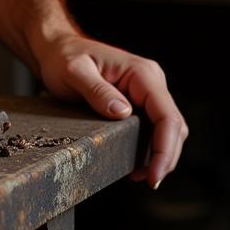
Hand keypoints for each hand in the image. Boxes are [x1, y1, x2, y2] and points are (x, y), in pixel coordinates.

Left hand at [33, 30, 187, 188]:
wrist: (55, 48)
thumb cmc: (62, 56)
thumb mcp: (74, 71)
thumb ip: (97, 90)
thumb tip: (123, 113)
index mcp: (141, 73)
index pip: (167, 115)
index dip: (165, 149)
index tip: (154, 175)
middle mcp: (150, 81)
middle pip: (173, 126)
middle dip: (165, 157)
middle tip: (148, 181)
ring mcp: (145, 92)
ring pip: (167, 130)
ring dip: (159, 155)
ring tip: (140, 176)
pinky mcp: (138, 102)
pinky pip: (153, 128)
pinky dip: (150, 148)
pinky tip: (135, 164)